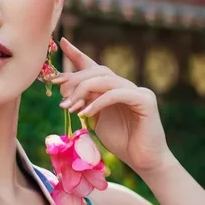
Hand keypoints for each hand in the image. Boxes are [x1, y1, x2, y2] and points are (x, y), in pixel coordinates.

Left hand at [52, 37, 172, 177]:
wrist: (145, 161)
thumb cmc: (122, 143)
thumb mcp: (97, 121)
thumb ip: (86, 104)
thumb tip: (66, 91)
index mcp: (114, 90)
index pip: (94, 67)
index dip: (78, 55)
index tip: (62, 43)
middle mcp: (126, 86)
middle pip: (98, 71)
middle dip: (75, 78)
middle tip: (58, 91)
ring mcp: (138, 91)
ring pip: (106, 80)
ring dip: (83, 91)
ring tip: (68, 107)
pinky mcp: (145, 100)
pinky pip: (116, 94)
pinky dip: (98, 102)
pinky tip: (85, 114)